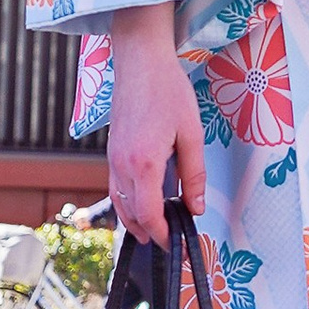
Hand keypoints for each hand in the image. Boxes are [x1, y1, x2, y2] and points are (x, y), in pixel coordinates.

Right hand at [102, 6, 207, 244]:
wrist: (140, 63)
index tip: (174, 246)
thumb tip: (196, 207)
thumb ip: (194, 174)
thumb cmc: (168, 92)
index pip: (149, 214)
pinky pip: (115, 187)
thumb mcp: (192, 134)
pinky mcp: (111, 151)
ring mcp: (112, 159)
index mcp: (144, 164)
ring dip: (135, 221)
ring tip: (154, 231)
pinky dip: (127, 203)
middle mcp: (122, 165)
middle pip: (131, 214)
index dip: (162, 235)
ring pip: (119, 202)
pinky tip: (141, 204)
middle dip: (149, 233)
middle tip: (168, 244)